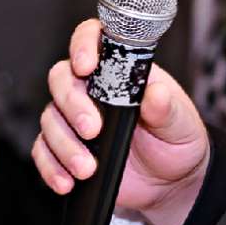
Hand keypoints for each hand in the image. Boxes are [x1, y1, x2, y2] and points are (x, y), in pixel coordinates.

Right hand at [33, 18, 208, 224]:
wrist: (171, 183)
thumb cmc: (177, 141)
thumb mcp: (181, 123)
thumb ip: (168, 108)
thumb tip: (156, 92)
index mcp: (120, 71)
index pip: (93, 40)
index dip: (83, 44)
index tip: (86, 66)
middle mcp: (93, 91)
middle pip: (62, 79)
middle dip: (72, 104)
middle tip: (91, 129)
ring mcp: (75, 120)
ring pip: (50, 119)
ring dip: (64, 144)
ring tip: (87, 168)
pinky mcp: (66, 149)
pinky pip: (44, 152)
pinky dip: (51, 168)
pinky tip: (67, 182)